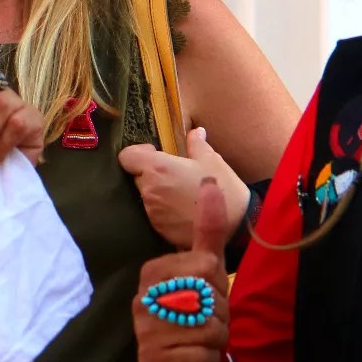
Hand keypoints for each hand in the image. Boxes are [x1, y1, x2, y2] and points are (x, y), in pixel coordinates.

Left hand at [119, 127, 246, 249]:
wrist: (235, 226)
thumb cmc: (222, 187)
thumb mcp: (211, 160)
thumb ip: (197, 144)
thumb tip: (195, 132)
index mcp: (158, 168)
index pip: (126, 157)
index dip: (137, 154)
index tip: (154, 154)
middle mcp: (149, 190)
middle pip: (137, 177)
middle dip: (150, 174)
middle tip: (173, 175)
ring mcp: (152, 212)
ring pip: (146, 197)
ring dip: (158, 193)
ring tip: (181, 194)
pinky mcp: (159, 230)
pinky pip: (155, 215)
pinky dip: (164, 211)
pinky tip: (184, 210)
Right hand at [133, 179, 231, 361]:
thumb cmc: (189, 309)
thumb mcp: (201, 269)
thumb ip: (206, 230)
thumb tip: (210, 182)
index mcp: (154, 270)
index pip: (207, 263)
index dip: (217, 282)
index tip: (204, 291)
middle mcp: (145, 297)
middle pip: (212, 294)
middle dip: (220, 312)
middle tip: (204, 319)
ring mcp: (148, 329)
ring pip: (211, 328)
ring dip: (216, 337)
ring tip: (198, 339)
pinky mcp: (157, 358)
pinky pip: (204, 354)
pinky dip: (208, 358)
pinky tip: (192, 356)